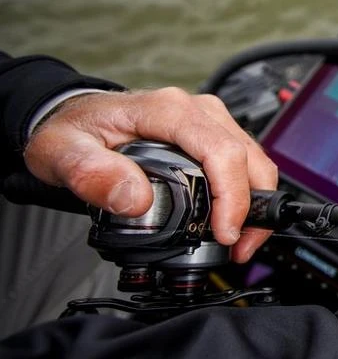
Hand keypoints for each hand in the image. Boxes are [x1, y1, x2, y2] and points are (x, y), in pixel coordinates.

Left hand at [23, 88, 278, 262]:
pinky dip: (247, 196)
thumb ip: (91, 174)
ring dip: (255, 206)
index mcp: (167, 110)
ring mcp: (210, 121)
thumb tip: (136, 199)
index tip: (224, 232)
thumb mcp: (61, 152)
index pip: (220, 151)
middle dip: (252, 209)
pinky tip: (230, 222)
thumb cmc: (72, 131)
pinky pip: (245, 164)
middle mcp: (197, 110)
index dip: (231, 196)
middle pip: (248, 157)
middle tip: (237, 248)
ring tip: (237, 243)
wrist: (74, 119)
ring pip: (254, 161)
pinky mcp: (214, 135)